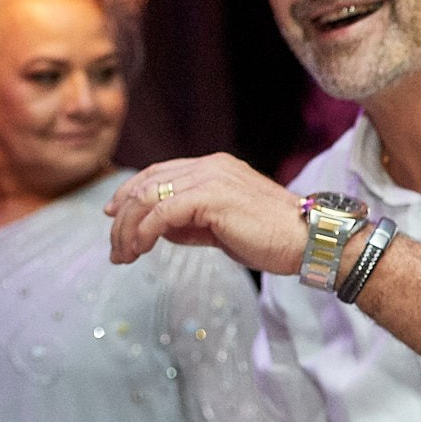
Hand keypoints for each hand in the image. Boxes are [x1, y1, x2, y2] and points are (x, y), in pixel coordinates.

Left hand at [107, 154, 306, 273]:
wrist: (307, 239)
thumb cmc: (272, 238)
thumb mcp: (223, 227)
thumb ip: (191, 222)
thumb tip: (158, 230)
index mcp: (215, 167)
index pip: (159, 173)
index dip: (129, 193)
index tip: (113, 217)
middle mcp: (210, 166)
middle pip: (147, 183)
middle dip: (123, 217)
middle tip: (116, 249)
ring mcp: (210, 178)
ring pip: (148, 197)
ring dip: (128, 229)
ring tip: (124, 255)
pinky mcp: (210, 197)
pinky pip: (162, 213)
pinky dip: (144, 232)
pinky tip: (140, 250)